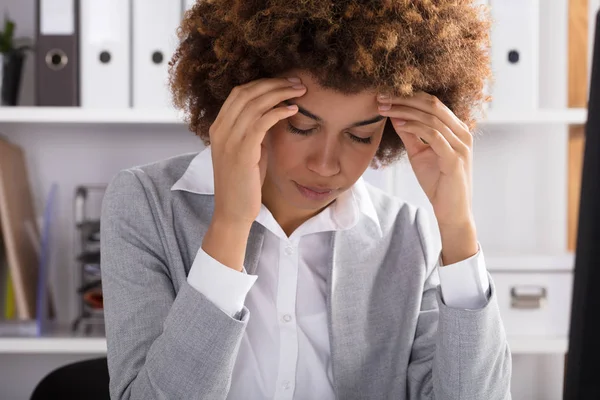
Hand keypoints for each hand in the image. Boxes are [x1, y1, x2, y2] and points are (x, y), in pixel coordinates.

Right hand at [208, 77, 305, 225]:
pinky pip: (261, 122)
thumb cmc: (244, 183)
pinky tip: (293, 110)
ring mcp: (229, 140)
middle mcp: (220, 129)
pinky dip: (278, 111)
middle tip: (297, 82)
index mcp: (219, 127)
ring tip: (299, 91)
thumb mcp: (249, 150)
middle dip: (274, 83)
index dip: (263, 83)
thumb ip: (255, 131)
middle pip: (247, 92)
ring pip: (254, 103)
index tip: (285, 82)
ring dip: (280, 93)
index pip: (239, 92)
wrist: (233, 212)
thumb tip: (273, 113)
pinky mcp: (241, 152)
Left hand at [376, 92, 473, 227]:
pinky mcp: (455, 158)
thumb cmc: (437, 181)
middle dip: (404, 99)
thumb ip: (410, 134)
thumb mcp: (418, 153)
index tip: (385, 95)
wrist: (451, 210)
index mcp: (456, 128)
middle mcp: (462, 132)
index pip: (432, 102)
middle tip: (381, 97)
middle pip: (432, 104)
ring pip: (432, 117)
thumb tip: (394, 115)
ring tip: (385, 109)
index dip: (408, 96)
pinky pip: (434, 135)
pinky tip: (399, 124)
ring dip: (405, 111)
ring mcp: (461, 145)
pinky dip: (416, 127)